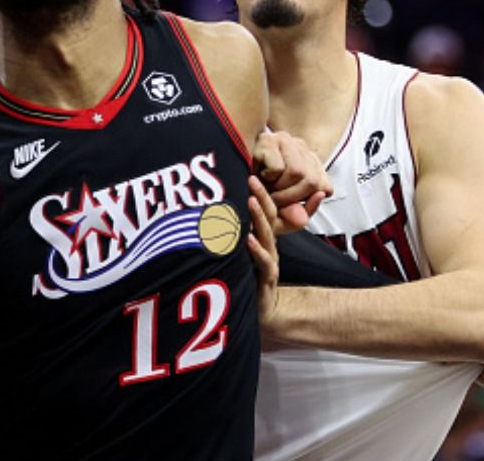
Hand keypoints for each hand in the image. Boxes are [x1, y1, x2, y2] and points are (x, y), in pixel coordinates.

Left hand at [247, 180, 280, 329]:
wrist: (264, 311)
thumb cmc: (249, 280)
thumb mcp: (241, 254)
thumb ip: (234, 235)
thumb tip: (214, 214)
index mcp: (262, 238)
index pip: (264, 210)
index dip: (258, 192)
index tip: (249, 172)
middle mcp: (268, 246)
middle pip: (268, 216)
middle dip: (260, 196)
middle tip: (251, 178)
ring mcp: (269, 261)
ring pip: (266, 235)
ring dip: (258, 217)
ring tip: (251, 200)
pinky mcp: (267, 278)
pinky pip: (264, 261)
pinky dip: (256, 249)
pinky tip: (248, 239)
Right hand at [252, 131, 330, 230]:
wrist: (227, 181)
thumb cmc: (256, 196)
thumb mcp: (282, 211)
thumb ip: (301, 213)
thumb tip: (320, 196)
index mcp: (308, 161)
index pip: (324, 186)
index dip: (307, 202)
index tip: (288, 206)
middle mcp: (300, 146)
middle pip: (313, 180)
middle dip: (291, 198)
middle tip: (273, 200)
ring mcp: (284, 140)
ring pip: (297, 172)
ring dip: (278, 189)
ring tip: (265, 187)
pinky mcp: (266, 140)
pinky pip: (278, 167)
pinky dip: (267, 177)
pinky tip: (258, 174)